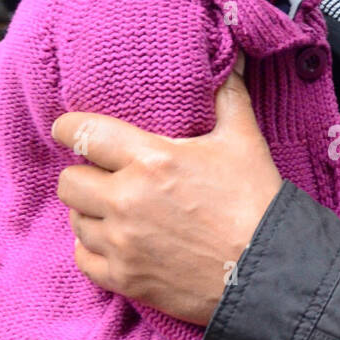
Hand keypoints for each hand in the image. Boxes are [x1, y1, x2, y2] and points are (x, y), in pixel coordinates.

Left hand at [50, 53, 282, 326]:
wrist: (270, 272)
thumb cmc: (257, 205)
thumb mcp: (244, 141)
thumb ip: (228, 96)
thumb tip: (232, 60)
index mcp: (152, 160)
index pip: (81, 133)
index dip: (69, 129)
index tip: (71, 131)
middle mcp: (127, 201)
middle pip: (69, 182)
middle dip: (84, 175)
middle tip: (106, 176)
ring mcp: (123, 244)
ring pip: (75, 220)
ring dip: (91, 213)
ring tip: (117, 210)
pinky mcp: (126, 279)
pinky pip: (83, 259)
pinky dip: (95, 250)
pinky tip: (117, 242)